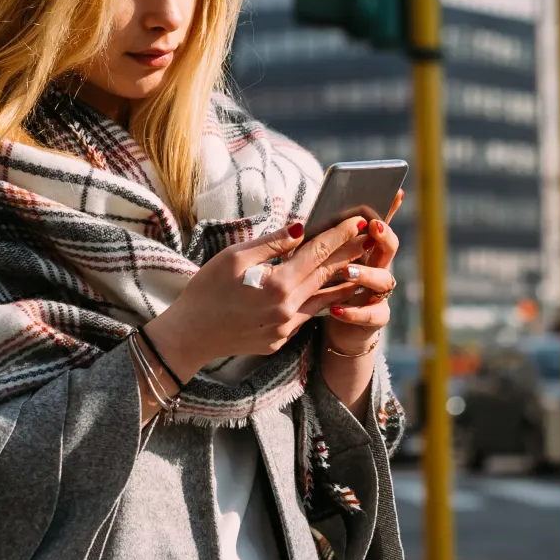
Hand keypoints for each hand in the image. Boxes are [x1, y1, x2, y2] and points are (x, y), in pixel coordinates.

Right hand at [144, 215, 373, 379]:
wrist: (190, 335)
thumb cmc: (206, 289)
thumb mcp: (234, 257)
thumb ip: (272, 244)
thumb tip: (300, 228)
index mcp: (278, 284)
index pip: (318, 252)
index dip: (340, 234)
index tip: (358, 219)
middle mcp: (288, 309)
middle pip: (327, 275)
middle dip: (350, 253)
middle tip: (370, 236)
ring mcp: (286, 328)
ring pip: (323, 299)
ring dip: (342, 281)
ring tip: (360, 265)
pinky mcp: (280, 340)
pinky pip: (305, 316)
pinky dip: (320, 302)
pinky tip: (329, 292)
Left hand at [318, 190, 401, 355]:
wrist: (334, 326)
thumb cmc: (324, 288)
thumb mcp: (317, 262)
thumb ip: (316, 246)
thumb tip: (299, 226)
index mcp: (365, 250)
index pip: (379, 224)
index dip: (389, 208)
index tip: (395, 191)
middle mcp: (378, 267)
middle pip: (389, 248)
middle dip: (383, 236)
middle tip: (372, 227)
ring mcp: (379, 292)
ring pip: (384, 280)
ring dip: (366, 273)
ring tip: (347, 271)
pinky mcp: (376, 316)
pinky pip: (372, 314)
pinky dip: (354, 311)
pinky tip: (335, 309)